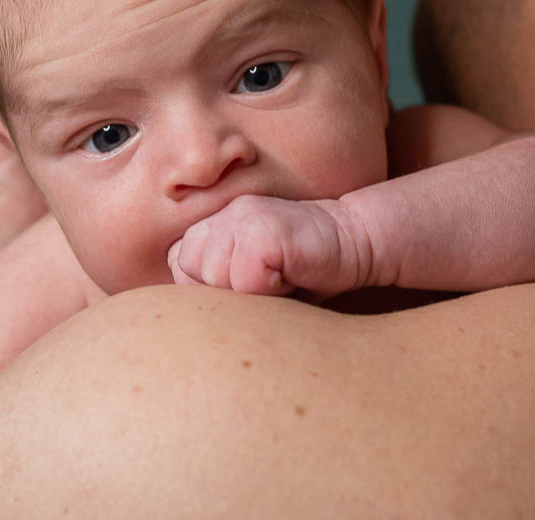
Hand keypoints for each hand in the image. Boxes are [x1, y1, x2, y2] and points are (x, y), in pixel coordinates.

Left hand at [166, 195, 372, 298]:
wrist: (356, 243)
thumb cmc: (302, 273)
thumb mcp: (249, 279)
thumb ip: (215, 283)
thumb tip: (185, 322)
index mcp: (213, 223)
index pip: (178, 266)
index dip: (210, 288)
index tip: (248, 283)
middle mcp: (222, 212)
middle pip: (189, 271)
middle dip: (224, 290)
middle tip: (265, 282)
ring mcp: (241, 215)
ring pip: (213, 274)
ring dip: (247, 290)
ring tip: (277, 278)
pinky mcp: (263, 227)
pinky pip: (243, 277)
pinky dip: (266, 288)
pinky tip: (289, 275)